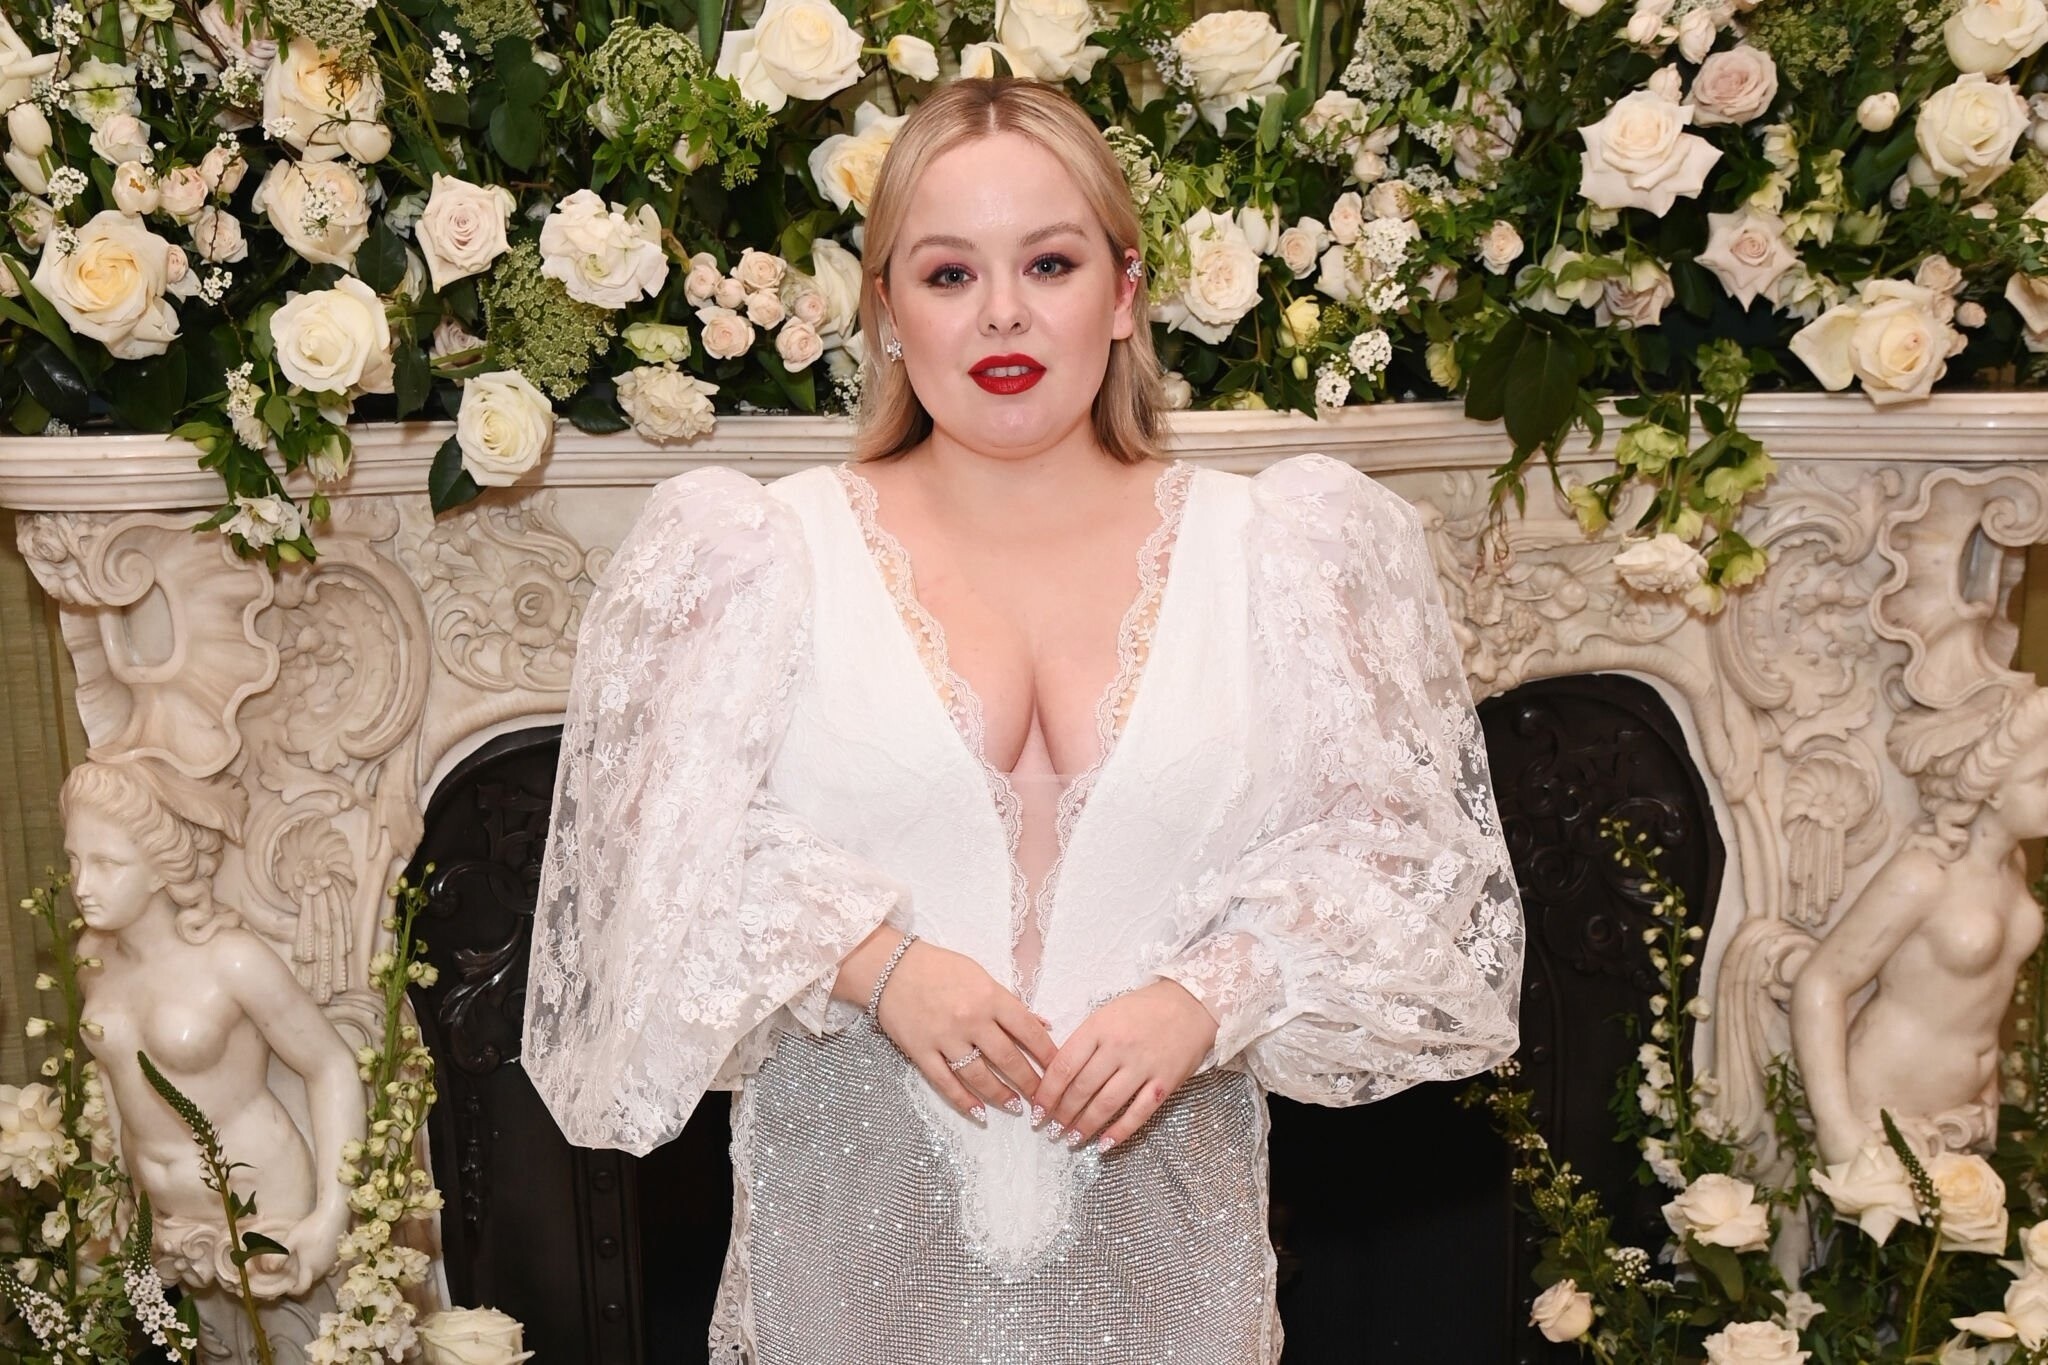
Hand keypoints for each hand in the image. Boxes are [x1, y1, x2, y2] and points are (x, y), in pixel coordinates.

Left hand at [270, 1206, 347, 1295]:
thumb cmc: (312, 1227)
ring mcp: (331, 1262)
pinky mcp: (337, 1255)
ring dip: (310, 1271)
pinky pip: (325, 1266)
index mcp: (310, 1267)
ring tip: (303, 1259)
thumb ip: (280, 1255)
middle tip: (292, 1269)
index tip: (286, 1286)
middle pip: (310, 1281)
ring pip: (318, 1273)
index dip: (293, 1291)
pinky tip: (315, 1251)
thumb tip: (270, 1269)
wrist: (334, 1215)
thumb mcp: (292, 1239)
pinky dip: (318, 1264)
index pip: (302, 1288)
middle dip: (300, 1279)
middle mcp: (322, 1269)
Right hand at [869, 940, 1056, 1121]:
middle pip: (1008, 1059)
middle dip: (1030, 1083)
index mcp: (990, 997)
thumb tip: (1042, 1025)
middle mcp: (971, 1020)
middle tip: (1043, 1099)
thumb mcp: (982, 976)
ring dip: (1001, 1095)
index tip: (1060, 1071)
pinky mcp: (921, 1052)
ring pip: (980, 1076)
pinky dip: (964, 1101)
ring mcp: (945, 1038)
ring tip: (1016, 1107)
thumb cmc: (941, 968)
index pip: (1028, 1031)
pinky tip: (980, 1112)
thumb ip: (1010, 1003)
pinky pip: (946, 1083)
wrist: (891, 967)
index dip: (1047, 1055)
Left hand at [1034, 979, 1217, 1152]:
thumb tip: (1057, 1075)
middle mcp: (1119, 1048)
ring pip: (1106, 1104)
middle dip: (1062, 1113)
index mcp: (1099, 1028)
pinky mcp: (1165, 1083)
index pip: (1064, 1066)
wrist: (1190, 1004)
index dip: (1047, 1092)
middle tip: (1051, 1128)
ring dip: (1085, 1126)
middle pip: (1082, 1089)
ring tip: (1071, 1139)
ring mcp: (1143, 1067)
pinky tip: (1104, 1144)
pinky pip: (1139, 1113)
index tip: (1037, 1110)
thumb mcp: (1106, 1014)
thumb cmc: (1143, 1009)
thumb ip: (1084, 1041)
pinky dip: (1119, 1132)